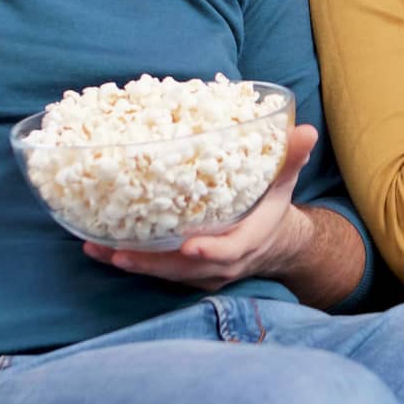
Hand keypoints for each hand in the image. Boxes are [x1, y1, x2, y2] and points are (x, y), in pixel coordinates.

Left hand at [83, 124, 319, 289]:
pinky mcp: (187, 272)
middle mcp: (223, 262)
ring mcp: (203, 272)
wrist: (273, 241)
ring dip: (132, 263)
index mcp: (248, 238)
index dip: (209, 250)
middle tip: (119, 251)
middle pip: (185, 268)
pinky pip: (158, 270)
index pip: (229, 250)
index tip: (188, 245)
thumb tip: (305, 130)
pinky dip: (131, 261)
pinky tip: (100, 248)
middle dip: (152, 263)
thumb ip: (290, 156)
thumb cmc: (272, 204)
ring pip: (165, 272)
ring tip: (98, 249)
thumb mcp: (283, 179)